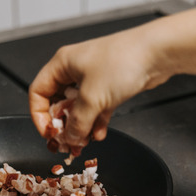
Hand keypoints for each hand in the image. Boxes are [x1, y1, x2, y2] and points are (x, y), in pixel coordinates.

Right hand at [28, 5, 195, 148]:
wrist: (157, 53)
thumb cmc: (121, 62)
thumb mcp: (92, 98)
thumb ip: (77, 123)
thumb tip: (69, 138)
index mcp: (61, 64)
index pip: (38, 92)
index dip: (39, 116)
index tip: (48, 133)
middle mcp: (74, 69)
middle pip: (58, 102)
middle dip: (62, 125)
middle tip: (67, 142)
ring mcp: (93, 78)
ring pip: (78, 108)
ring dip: (80, 126)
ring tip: (84, 142)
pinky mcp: (110, 85)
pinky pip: (96, 108)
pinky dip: (96, 122)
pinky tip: (99, 134)